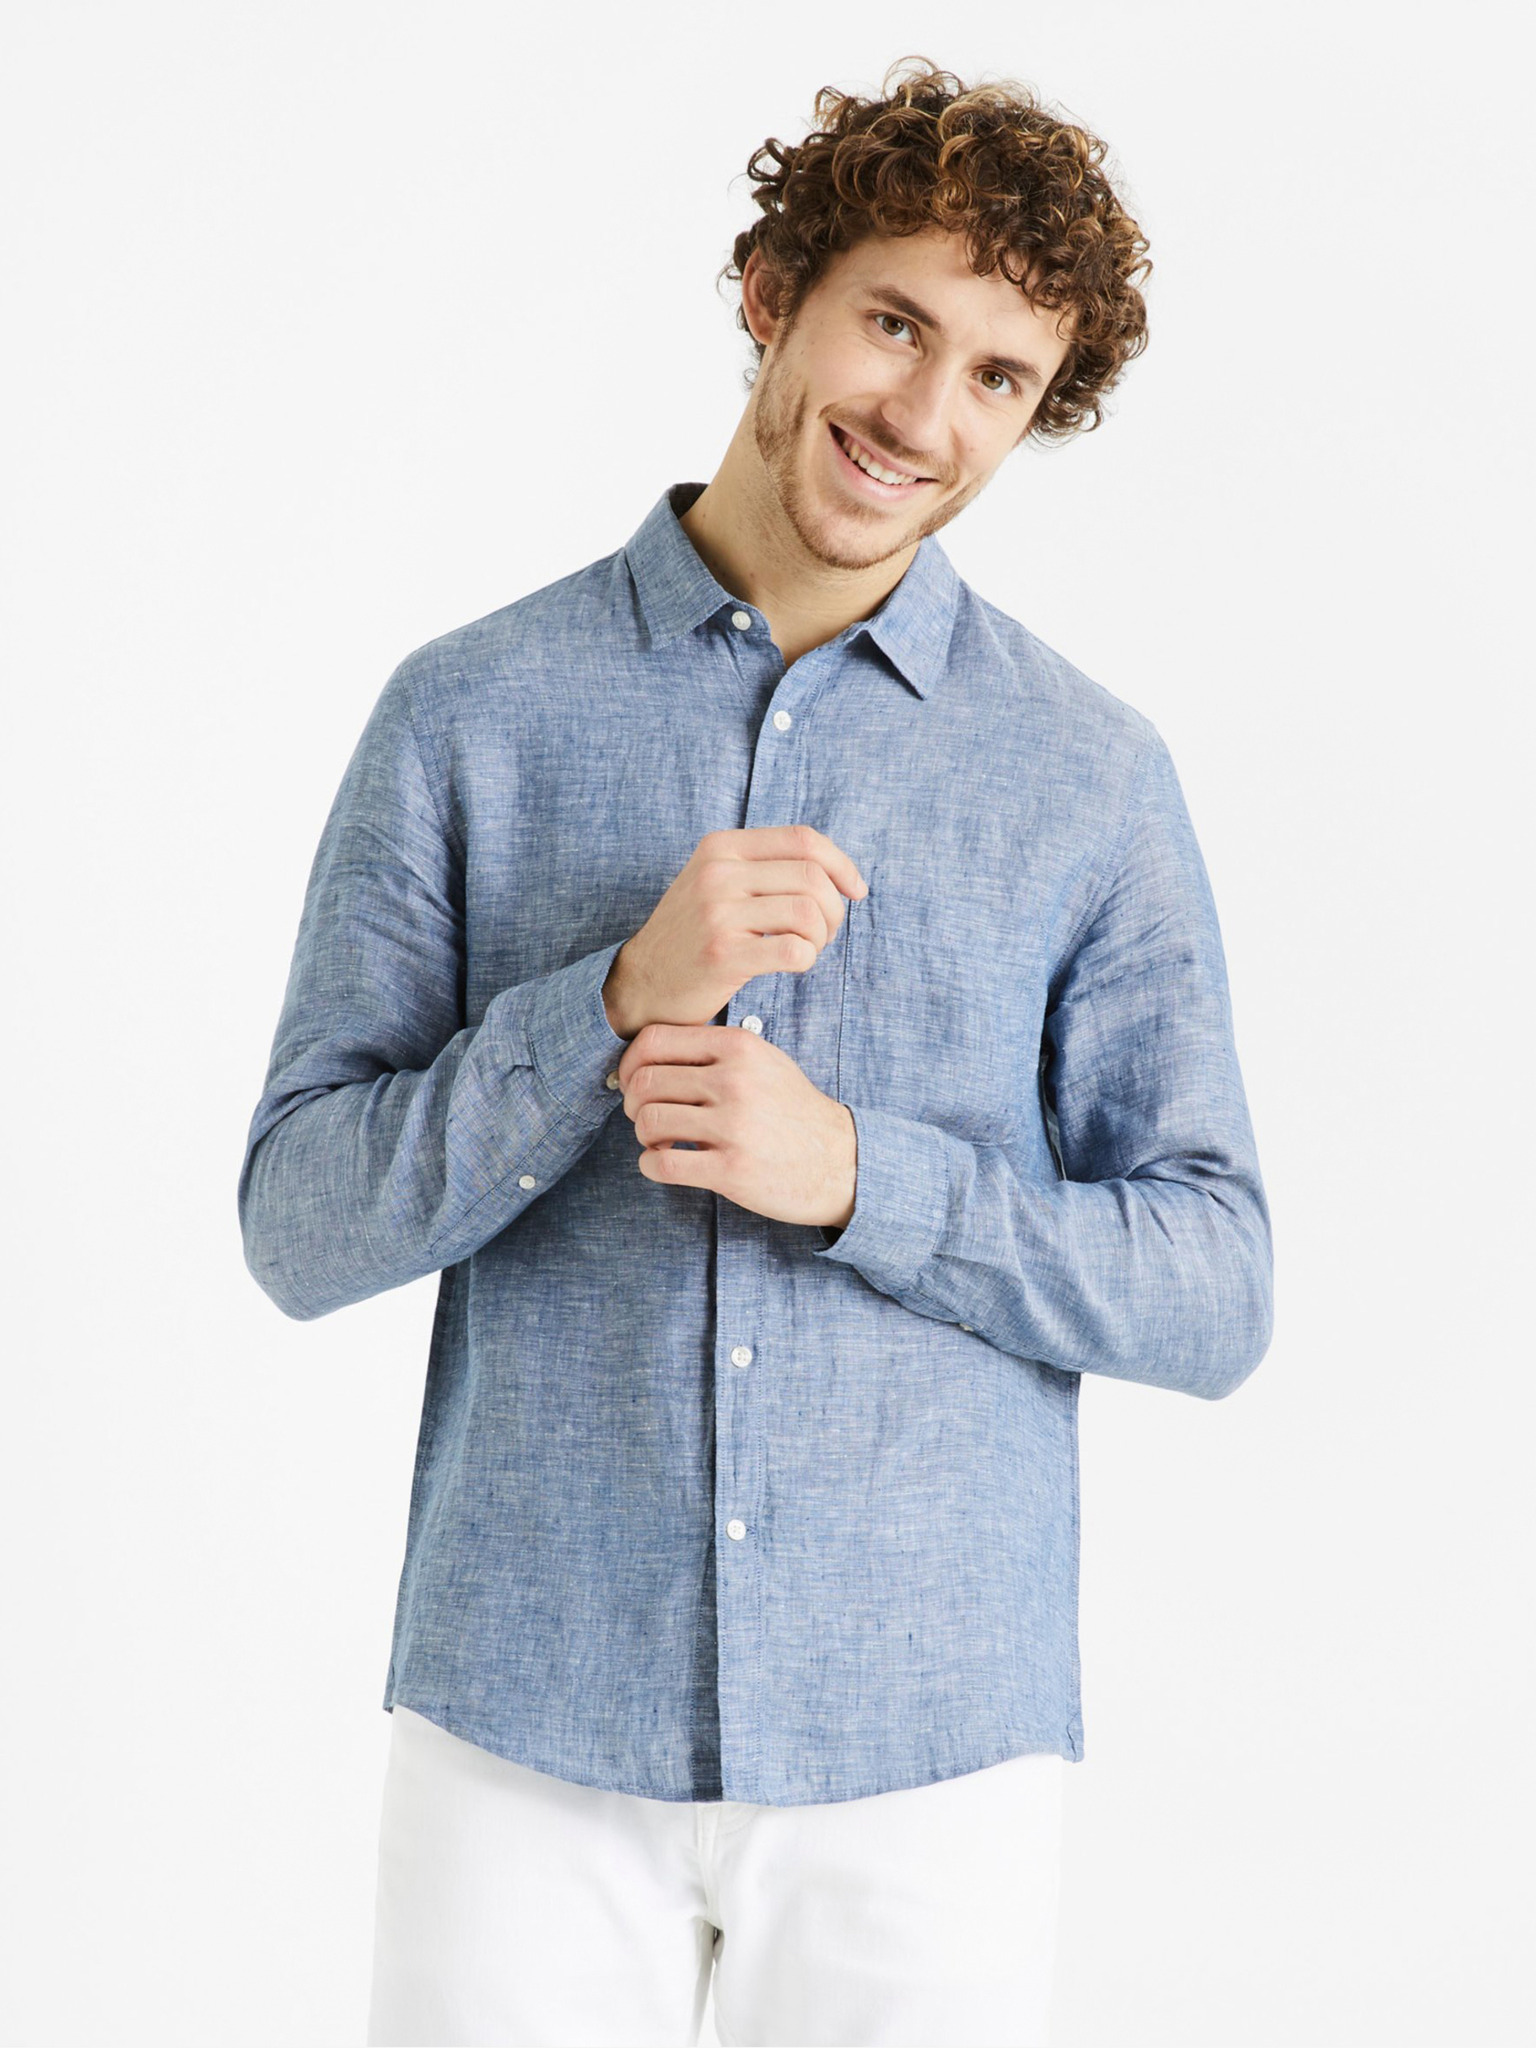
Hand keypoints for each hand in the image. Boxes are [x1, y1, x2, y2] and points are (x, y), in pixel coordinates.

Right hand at [603, 825, 867, 1038]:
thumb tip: (837, 868)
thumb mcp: (717, 882)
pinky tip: (791, 964)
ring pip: (808, 913)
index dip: (842, 864)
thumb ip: (764, 865)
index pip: (803, 839)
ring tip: (805, 949)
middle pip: (812, 878)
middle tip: (822, 933)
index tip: (856, 890)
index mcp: (721, 847)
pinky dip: (806, 960)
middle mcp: (717, 873)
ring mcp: (717, 913)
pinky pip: (795, 950)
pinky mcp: (722, 955)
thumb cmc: (694, 935)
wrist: (642, 983)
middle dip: (834, 910)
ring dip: (820, 938)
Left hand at [616, 1021, 857, 1230]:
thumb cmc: (793, 1111)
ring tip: (661, 1142)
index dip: (629, 1064)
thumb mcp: (763, 1061)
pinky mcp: (731, 1169)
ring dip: (644, 1136)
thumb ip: (714, 1050)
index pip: (654, 1040)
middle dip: (633, 1104)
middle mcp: (734, 1080)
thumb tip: (650, 1052)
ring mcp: (733, 1125)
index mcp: (738, 1047)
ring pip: (648, 1121)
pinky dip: (651, 1165)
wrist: (840, 1161)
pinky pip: (662, 1164)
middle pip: (645, 1083)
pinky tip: (664, 1164)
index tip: (632, 1084)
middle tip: (646, 1118)